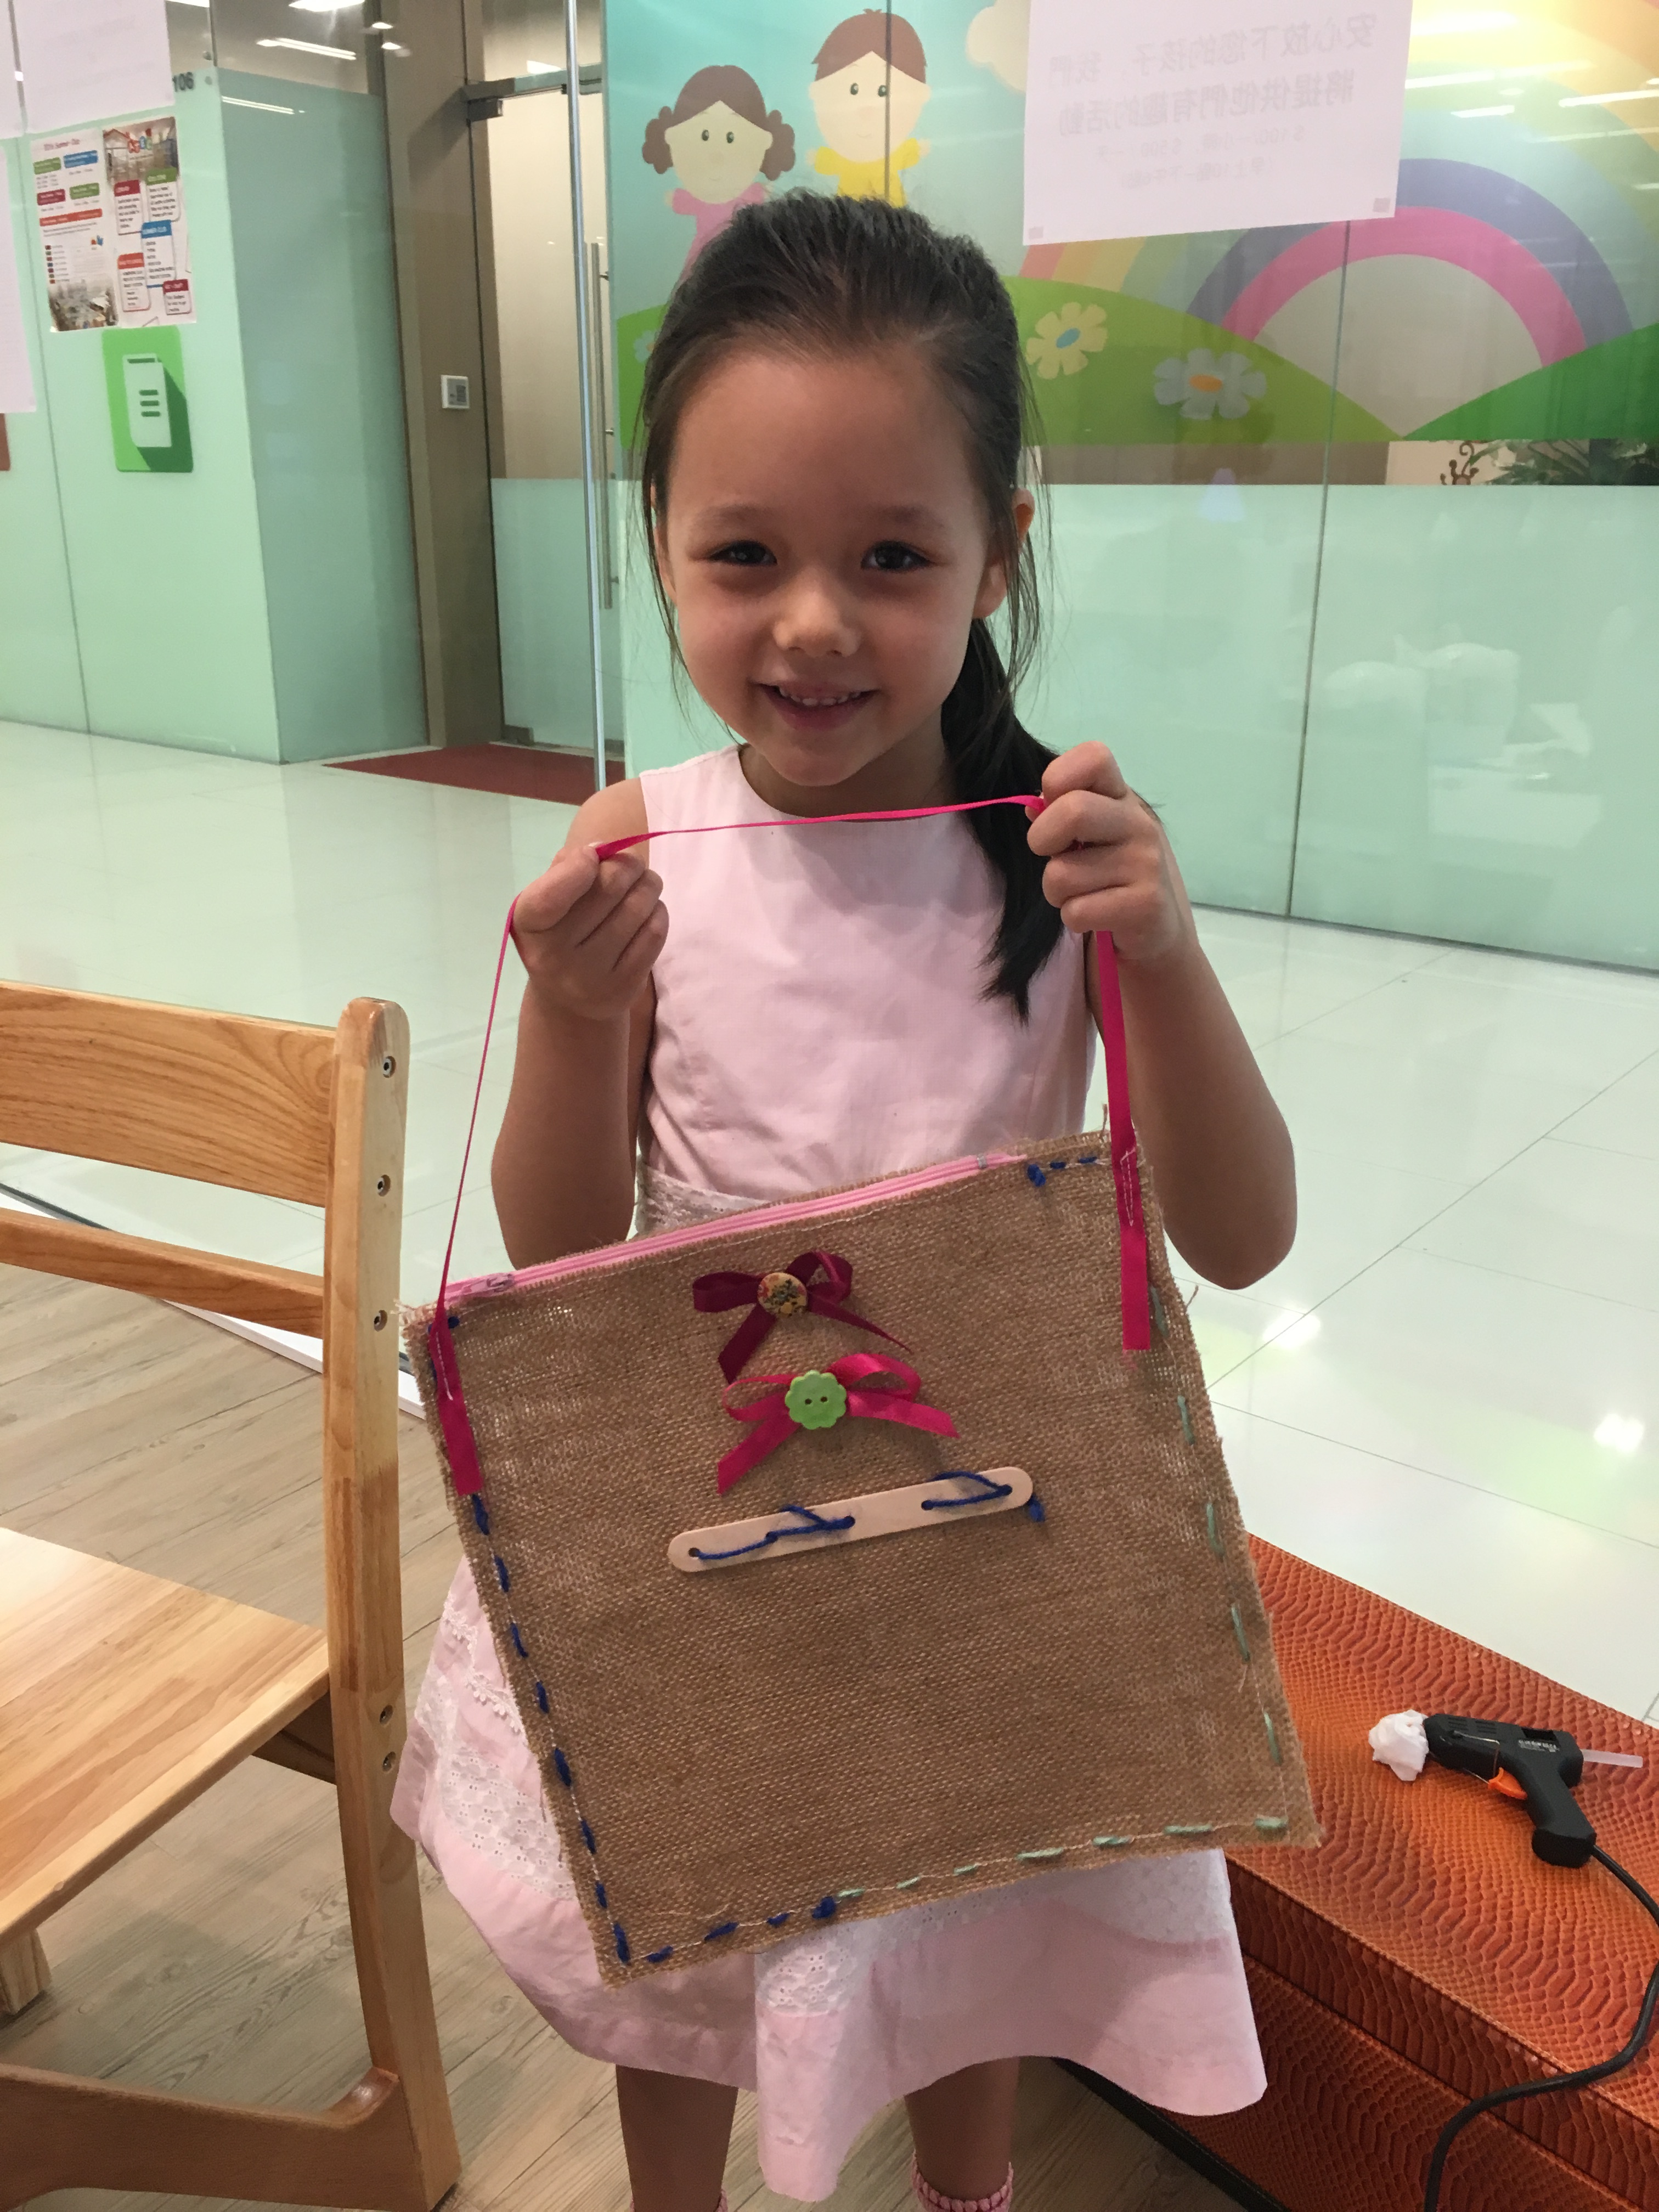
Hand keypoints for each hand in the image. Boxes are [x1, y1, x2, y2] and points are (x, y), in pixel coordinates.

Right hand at [511, 845, 666, 1023]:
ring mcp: (591, 976)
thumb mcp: (546, 901)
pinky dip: (658, 912)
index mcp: (529, 926)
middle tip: (632, 864)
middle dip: (628, 864)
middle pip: (609, 888)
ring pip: (637, 908)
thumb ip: (566, 869)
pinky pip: (654, 934)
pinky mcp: (624, 987)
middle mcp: (555, 957)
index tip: (594, 854)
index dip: (580, 864)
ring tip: (646, 883)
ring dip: (649, 885)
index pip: (552, 894)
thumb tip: (604, 850)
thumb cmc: (558, 935)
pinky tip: (650, 910)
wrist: (568, 1001)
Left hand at [1026, 742, 1193, 964]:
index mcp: (1122, 797)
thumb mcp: (1089, 838)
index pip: (1094, 756)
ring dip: (1056, 892)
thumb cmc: (1111, 877)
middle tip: (1052, 857)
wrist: (1158, 931)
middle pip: (1073, 811)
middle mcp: (1139, 823)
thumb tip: (1034, 807)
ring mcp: (1146, 863)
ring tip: (1081, 894)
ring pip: (1061, 874)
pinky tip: (1096, 917)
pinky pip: (1076, 911)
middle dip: (1042, 840)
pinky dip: (1073, 919)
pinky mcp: (1146, 904)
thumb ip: (1061, 814)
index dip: (1058, 777)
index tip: (1052, 807)